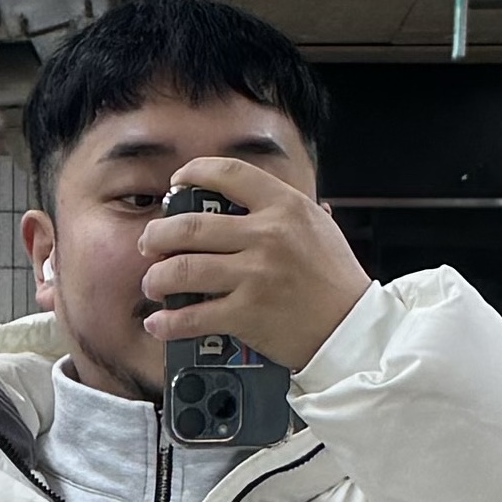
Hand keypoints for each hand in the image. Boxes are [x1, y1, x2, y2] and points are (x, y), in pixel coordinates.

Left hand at [140, 157, 369, 373]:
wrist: (350, 328)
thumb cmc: (336, 279)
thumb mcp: (317, 226)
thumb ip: (282, 210)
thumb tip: (252, 196)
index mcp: (283, 205)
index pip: (227, 173)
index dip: (193, 174)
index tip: (177, 184)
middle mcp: (266, 235)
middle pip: (192, 225)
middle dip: (159, 234)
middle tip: (150, 243)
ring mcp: (254, 276)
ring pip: (185, 268)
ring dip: (158, 277)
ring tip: (152, 283)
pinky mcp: (247, 314)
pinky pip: (195, 316)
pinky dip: (170, 322)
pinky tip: (159, 323)